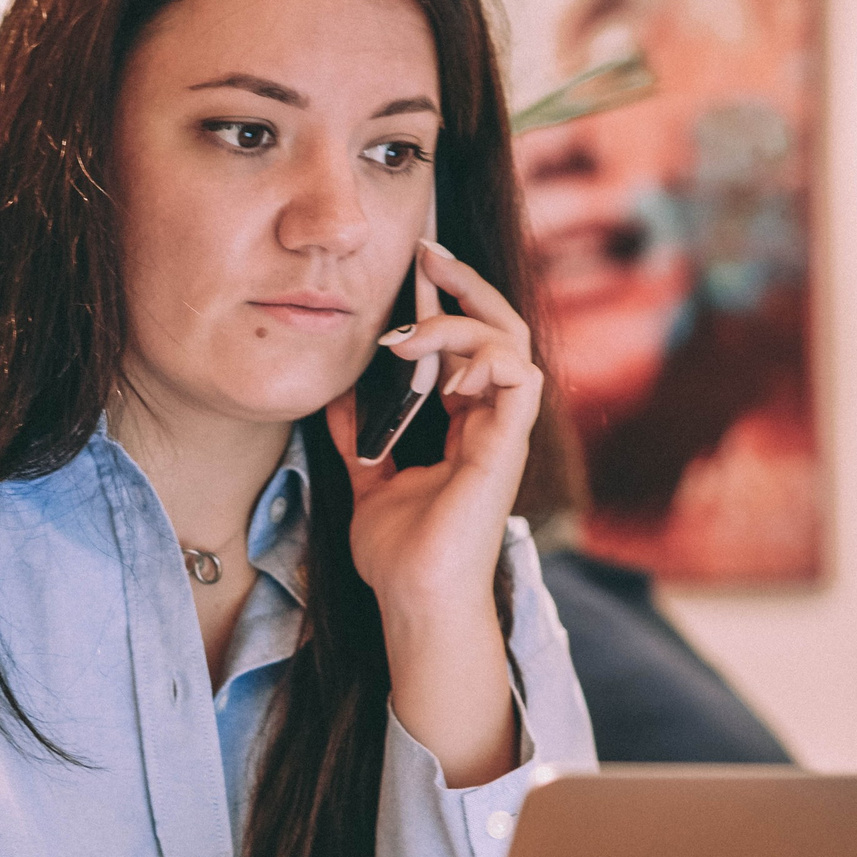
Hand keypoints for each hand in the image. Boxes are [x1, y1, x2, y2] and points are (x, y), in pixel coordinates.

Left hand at [325, 240, 541, 617]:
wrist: (413, 602)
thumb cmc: (400, 555)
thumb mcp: (369, 479)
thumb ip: (362, 435)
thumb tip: (337, 393)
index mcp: (467, 424)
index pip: (473, 342)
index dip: (449, 300)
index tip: (416, 267)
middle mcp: (491, 422)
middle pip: (502, 328)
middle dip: (468, 284)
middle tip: (428, 254)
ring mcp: (502, 435)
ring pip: (511, 344)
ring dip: (461, 324)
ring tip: (408, 336)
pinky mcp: (503, 451)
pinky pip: (519, 382)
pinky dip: (487, 359)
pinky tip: (446, 368)